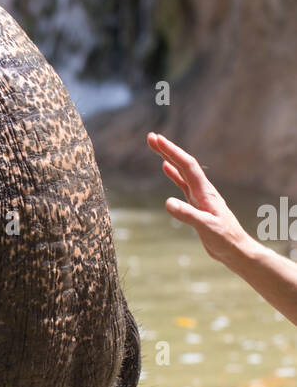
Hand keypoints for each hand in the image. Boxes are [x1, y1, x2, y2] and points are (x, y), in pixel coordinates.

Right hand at [146, 132, 253, 266]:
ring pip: (182, 172)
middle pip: (183, 164)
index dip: (172, 151)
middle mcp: (202, 190)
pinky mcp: (197, 204)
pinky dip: (173, 174)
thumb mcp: (206, 228)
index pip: (187, 166)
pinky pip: (183, 184)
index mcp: (205, 192)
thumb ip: (187, 214)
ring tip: (155, 146)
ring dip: (169, 158)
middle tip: (150, 137)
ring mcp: (199, 196)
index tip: (157, 139)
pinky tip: (165, 168)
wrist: (236, 250)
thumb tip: (167, 202)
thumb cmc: (225, 239)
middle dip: (167, 149)